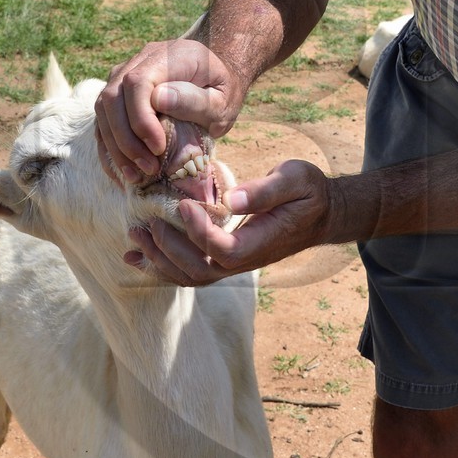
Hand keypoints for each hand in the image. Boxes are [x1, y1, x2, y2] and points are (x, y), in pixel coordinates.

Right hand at [94, 39, 246, 181]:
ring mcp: (124, 75)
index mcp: (168, 56)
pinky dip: (109, 149)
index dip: (140, 117)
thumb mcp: (223, 100)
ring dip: (115, 147)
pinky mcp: (119, 95)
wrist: (216, 78)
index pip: (137, 82)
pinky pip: (103, 120)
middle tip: (149, 168)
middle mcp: (140, 61)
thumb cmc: (223, 91)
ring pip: (102, 110)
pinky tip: (124, 173)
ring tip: (137, 176)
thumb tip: (159, 100)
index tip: (158, 147)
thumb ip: (196, 100)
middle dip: (125, 138)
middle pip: (112, 97)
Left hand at [125, 159, 333, 285]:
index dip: (199, 233)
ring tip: (135, 237)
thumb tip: (230, 200)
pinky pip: (190, 271)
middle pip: (200, 271)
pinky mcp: (225, 258)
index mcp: (262, 242)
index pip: (223, 250)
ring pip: (191, 277)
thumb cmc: (309, 192)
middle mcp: (246, 260)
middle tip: (146, 222)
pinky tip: (138, 255)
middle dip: (168, 250)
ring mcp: (235, 263)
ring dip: (160, 260)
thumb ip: (264, 191)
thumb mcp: (295, 180)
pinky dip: (161, 266)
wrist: (322, 213)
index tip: (183, 204)